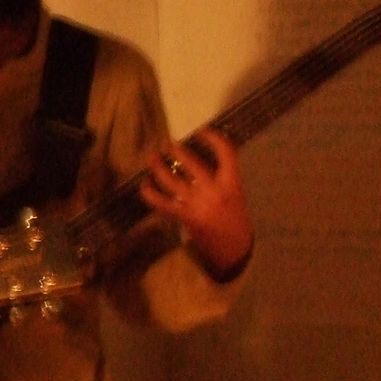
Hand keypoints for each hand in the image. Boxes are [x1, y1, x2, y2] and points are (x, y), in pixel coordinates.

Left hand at [139, 128, 253, 277]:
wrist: (234, 249)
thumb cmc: (235, 218)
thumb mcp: (236, 194)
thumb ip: (222, 176)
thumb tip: (200, 158)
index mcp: (232, 183)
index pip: (226, 152)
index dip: (213, 138)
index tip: (201, 131)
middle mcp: (214, 191)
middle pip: (192, 164)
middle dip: (177, 151)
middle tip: (168, 144)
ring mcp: (197, 204)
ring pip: (171, 180)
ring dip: (157, 166)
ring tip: (151, 157)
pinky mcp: (183, 217)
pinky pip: (160, 202)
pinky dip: (149, 192)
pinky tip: (144, 183)